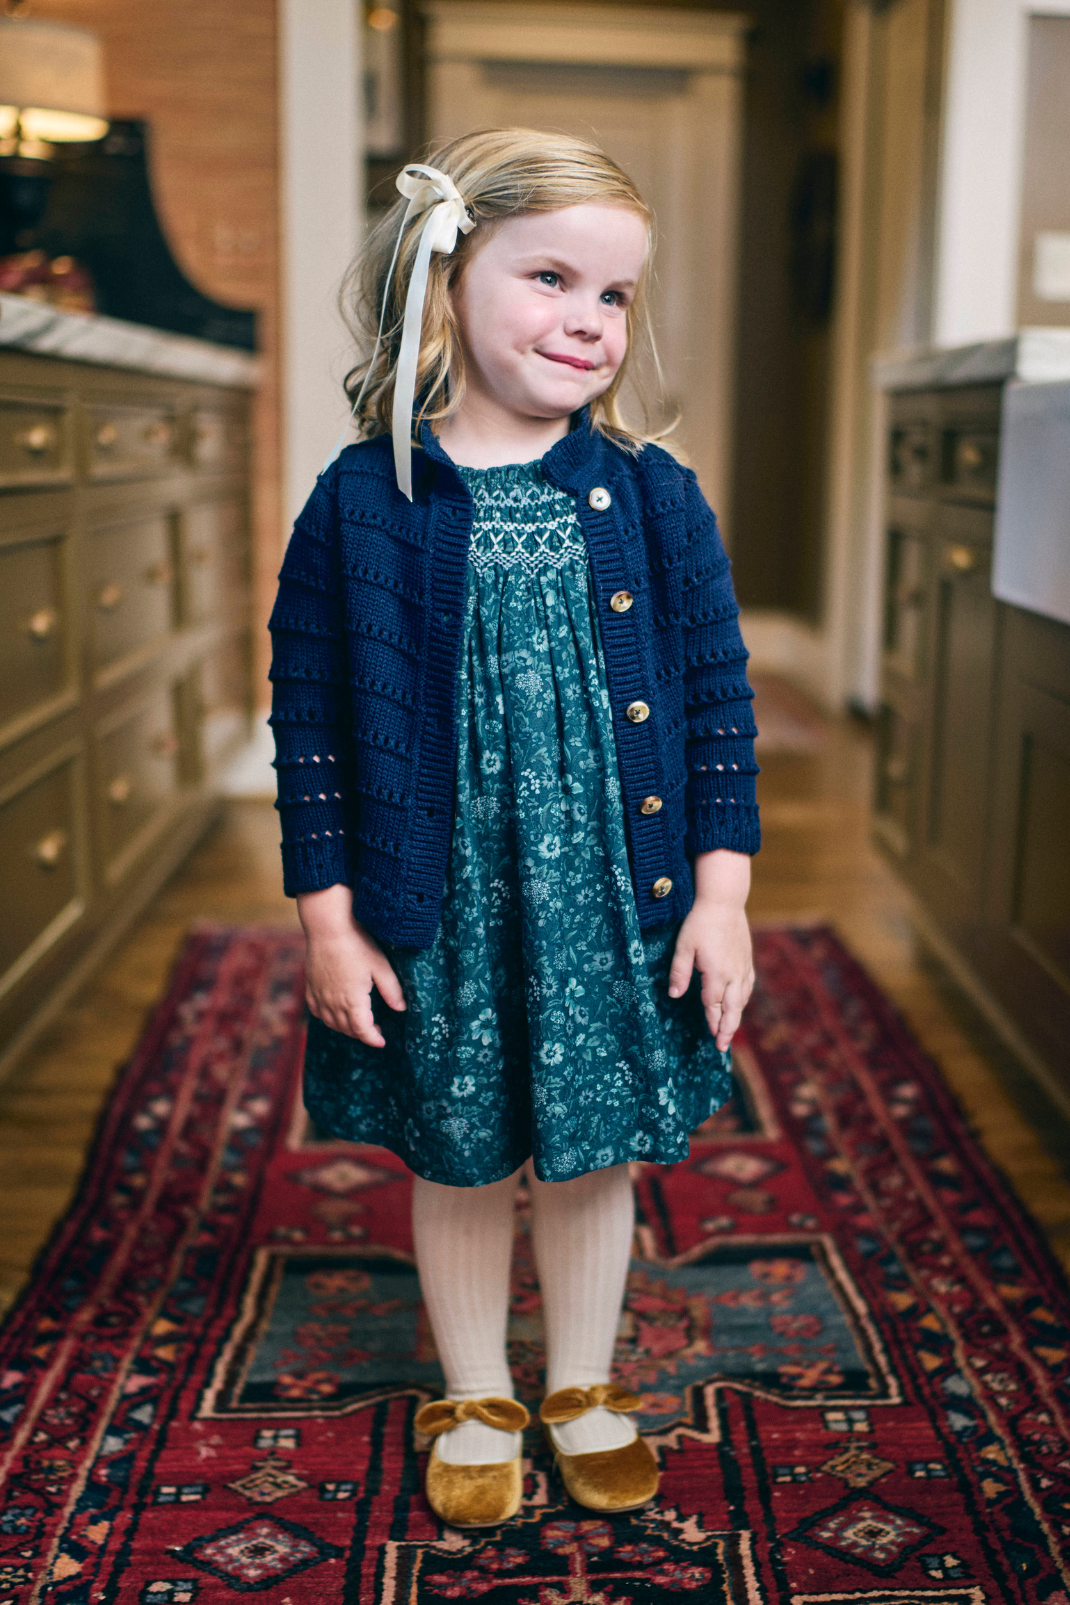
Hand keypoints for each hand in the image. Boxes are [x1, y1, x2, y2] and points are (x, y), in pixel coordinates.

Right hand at [296, 884, 405, 1047]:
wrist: (327, 926)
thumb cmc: (356, 943)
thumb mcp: (380, 966)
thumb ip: (391, 990)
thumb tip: (401, 1009)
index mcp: (352, 1000)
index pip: (362, 1030)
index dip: (373, 1039)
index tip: (382, 1042)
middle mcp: (333, 1002)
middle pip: (347, 1029)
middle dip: (362, 1033)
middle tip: (375, 1029)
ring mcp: (319, 995)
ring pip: (331, 1023)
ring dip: (345, 1027)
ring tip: (358, 1022)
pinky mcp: (310, 986)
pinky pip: (317, 1012)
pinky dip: (328, 1018)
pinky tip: (336, 1011)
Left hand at [667, 850, 754, 1050]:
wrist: (724, 902)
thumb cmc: (700, 923)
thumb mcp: (684, 946)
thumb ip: (679, 972)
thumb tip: (674, 996)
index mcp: (717, 973)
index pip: (713, 1004)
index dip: (712, 1021)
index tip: (712, 1037)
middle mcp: (733, 974)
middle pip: (732, 1008)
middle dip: (727, 1029)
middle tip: (722, 1046)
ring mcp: (742, 967)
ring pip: (741, 999)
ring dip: (736, 1017)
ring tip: (729, 1031)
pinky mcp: (747, 960)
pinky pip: (747, 986)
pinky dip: (743, 999)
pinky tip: (739, 1004)